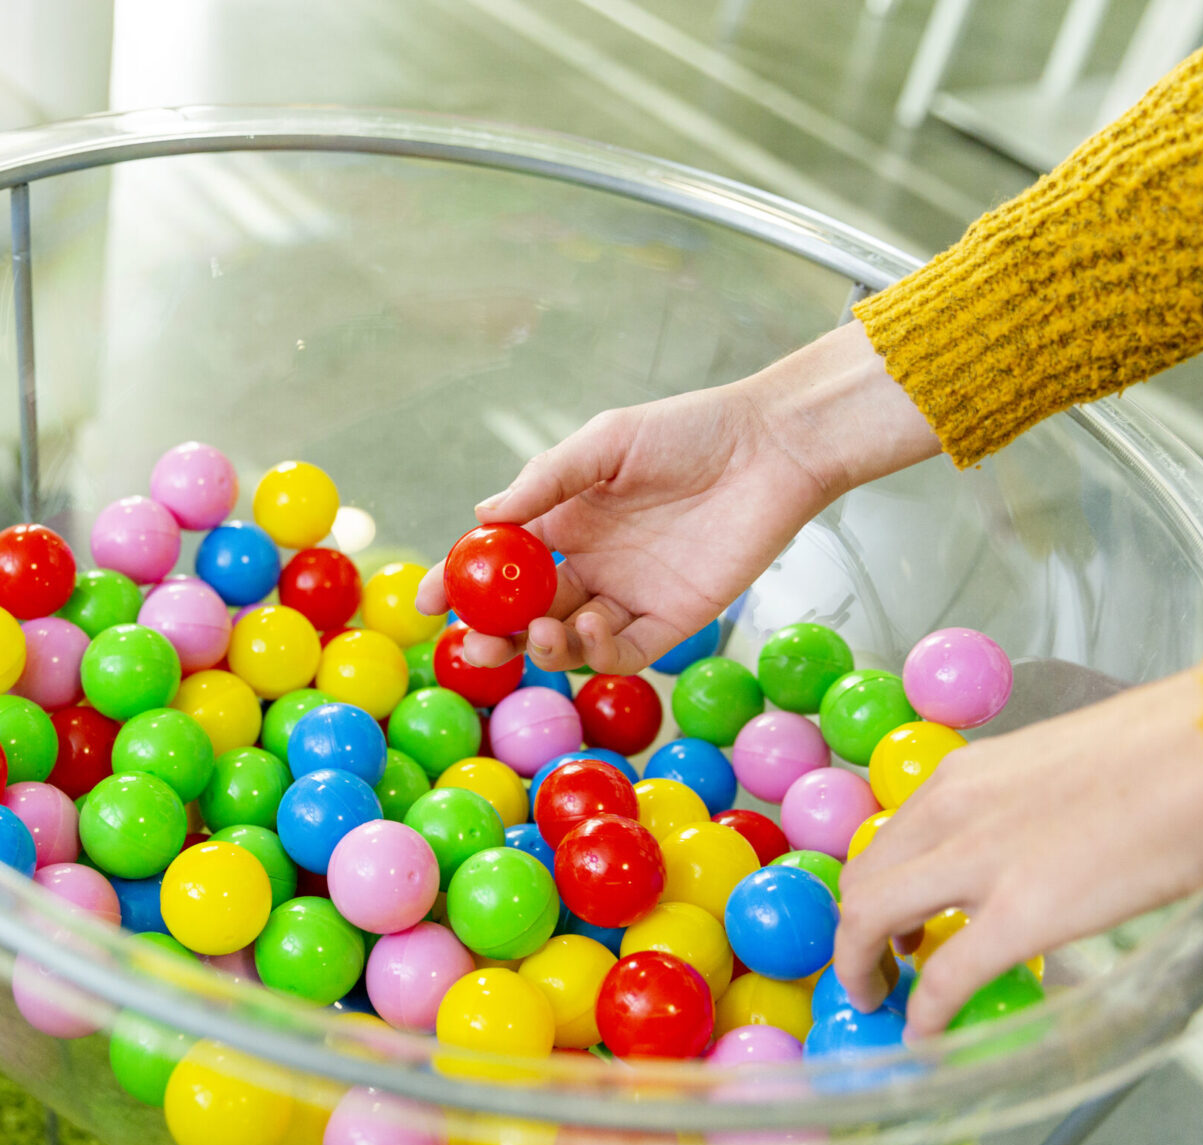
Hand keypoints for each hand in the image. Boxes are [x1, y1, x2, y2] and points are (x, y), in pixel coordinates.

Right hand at [416, 321, 939, 672]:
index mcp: (565, 522)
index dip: (463, 582)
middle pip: (527, 613)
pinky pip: (625, 652)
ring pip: (570, 641)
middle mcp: (590, 565)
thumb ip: (546, 481)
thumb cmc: (688, 431)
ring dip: (545, 647)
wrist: (771, 447)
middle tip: (476, 643)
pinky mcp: (673, 620)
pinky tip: (589, 628)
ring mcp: (629, 596)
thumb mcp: (605, 443)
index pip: (501, 562)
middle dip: (495, 633)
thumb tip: (483, 514)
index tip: (431, 600)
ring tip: (541, 632)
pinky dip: (598, 653)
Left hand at [834, 668, 1202, 1035]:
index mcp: (960, 778)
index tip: (886, 925)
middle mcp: (950, 813)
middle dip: (855, 934)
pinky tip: (928, 1036)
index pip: (883, 842)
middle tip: (878, 967)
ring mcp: (979, 863)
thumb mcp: (1047, 771)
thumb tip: (1012, 855)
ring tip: (887, 998)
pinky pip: (946, 976)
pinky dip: (926, 1013)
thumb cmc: (1158, 754)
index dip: (872, 892)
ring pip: (871, 920)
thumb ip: (1010, 813)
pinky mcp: (1022, 914)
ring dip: (864, 968)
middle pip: (861, 883)